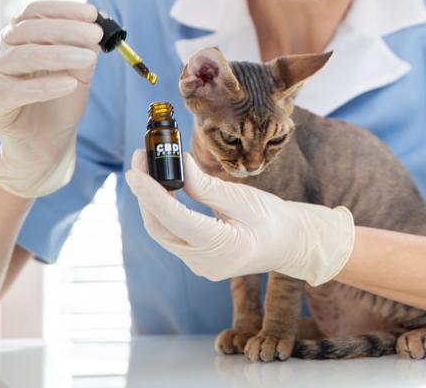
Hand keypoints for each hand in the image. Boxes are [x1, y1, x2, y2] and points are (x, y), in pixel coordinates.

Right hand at [0, 0, 102, 197]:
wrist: (47, 145)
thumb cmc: (60, 105)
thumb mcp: (78, 74)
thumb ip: (84, 52)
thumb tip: (96, 28)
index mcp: (18, 38)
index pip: (34, 13)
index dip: (63, 10)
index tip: (92, 13)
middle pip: (27, 31)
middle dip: (65, 30)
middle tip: (95, 35)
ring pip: (21, 57)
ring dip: (59, 55)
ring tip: (89, 59)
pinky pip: (14, 90)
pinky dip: (44, 86)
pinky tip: (69, 84)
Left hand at [124, 150, 355, 284]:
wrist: (291, 243)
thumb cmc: (272, 219)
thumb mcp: (242, 198)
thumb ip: (205, 185)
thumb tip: (178, 163)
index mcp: (221, 248)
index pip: (174, 219)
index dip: (151, 193)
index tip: (134, 170)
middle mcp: (205, 263)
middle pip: (161, 227)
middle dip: (145, 194)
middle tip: (141, 159)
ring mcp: (200, 266)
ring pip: (164, 232)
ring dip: (153, 201)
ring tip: (150, 168)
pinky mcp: (198, 260)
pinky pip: (173, 235)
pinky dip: (165, 211)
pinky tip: (165, 188)